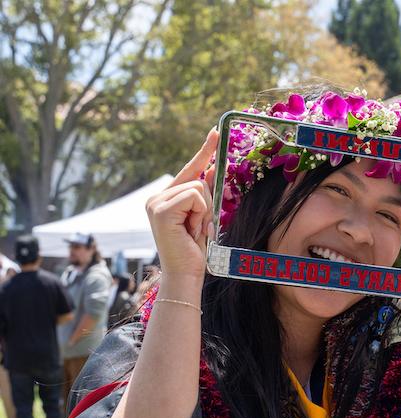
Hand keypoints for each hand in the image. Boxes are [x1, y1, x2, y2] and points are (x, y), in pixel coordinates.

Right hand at [145, 129, 218, 278]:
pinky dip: (200, 214)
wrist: (185, 273)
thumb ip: (205, 194)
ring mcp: (156, 202)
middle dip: (208, 204)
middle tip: (199, 227)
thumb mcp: (203, 217)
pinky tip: (190, 230)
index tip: (214, 131)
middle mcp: (156, 197)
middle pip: (198, 179)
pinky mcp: (161, 209)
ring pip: (198, 188)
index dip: (203, 152)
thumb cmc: (195, 250)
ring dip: (205, 212)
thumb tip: (212, 170)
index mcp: (165, 198)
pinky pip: (195, 197)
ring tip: (194, 230)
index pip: (189, 170)